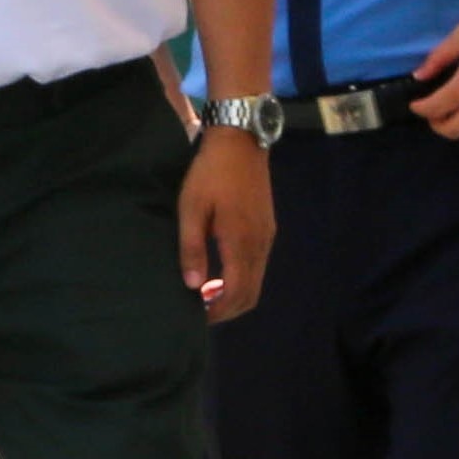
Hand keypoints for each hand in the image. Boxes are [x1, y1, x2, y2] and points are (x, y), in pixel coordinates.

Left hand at [178, 126, 273, 321]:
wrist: (241, 141)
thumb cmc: (210, 174)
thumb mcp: (191, 208)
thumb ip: (192, 248)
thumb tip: (193, 286)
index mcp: (241, 242)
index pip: (236, 293)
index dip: (218, 311)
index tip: (197, 317)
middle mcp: (260, 244)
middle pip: (251, 294)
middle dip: (227, 309)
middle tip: (201, 311)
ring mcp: (267, 236)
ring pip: (257, 281)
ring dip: (235, 294)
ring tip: (207, 293)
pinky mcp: (267, 227)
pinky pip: (258, 265)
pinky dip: (242, 279)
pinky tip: (221, 272)